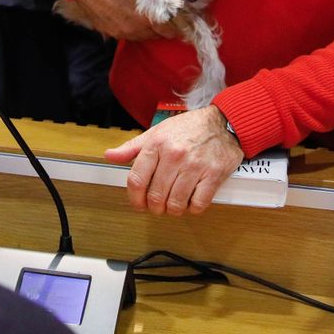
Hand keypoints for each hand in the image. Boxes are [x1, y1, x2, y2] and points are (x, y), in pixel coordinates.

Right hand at [68, 0, 185, 41]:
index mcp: (149, 12)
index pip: (173, 27)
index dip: (179, 20)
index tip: (181, 14)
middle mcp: (137, 27)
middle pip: (161, 35)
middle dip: (167, 26)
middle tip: (169, 15)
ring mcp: (124, 32)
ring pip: (146, 37)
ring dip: (152, 30)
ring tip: (153, 17)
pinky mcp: (112, 33)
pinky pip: (131, 36)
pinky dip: (137, 30)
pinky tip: (136, 19)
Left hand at [104, 104, 242, 215]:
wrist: (223, 122)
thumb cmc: (189, 128)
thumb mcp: (157, 132)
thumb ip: (132, 147)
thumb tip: (110, 155)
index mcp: (157, 144)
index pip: (137, 180)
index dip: (134, 198)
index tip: (138, 204)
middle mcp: (175, 155)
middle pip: (155, 196)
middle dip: (154, 207)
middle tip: (157, 206)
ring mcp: (195, 166)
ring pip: (176, 203)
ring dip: (172, 210)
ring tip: (174, 205)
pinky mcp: (213, 174)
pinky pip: (198, 203)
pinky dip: (192, 208)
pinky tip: (191, 201)